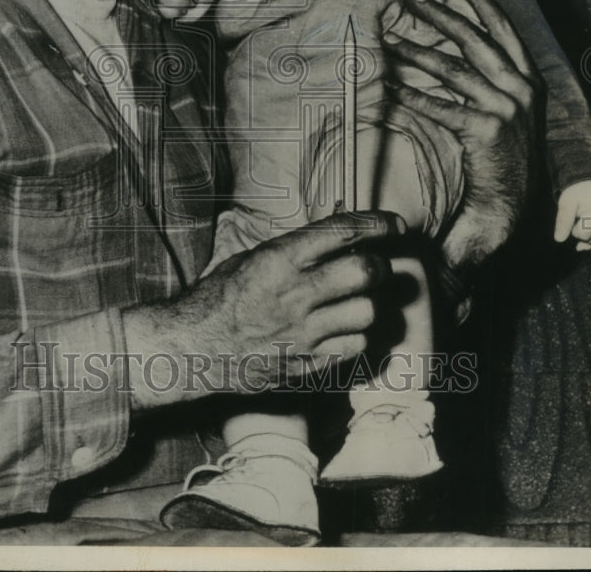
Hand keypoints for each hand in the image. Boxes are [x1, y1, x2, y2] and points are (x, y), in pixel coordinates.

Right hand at [122, 210, 404, 407]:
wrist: (194, 348)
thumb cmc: (219, 298)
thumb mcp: (249, 259)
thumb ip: (291, 250)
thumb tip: (334, 236)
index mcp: (279, 258)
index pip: (343, 232)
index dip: (378, 225)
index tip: (396, 225)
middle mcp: (296, 293)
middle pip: (366, 272)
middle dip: (380, 267)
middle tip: (376, 268)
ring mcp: (304, 332)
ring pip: (368, 312)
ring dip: (369, 304)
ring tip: (356, 302)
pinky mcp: (307, 364)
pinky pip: (355, 347)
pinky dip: (356, 336)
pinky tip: (343, 330)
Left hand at [383, 0, 541, 275]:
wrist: (505, 202)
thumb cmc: (496, 154)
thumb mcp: (503, 110)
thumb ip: (486, 80)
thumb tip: (449, 49)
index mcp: (527, 79)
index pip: (504, 30)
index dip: (482, 3)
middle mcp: (521, 89)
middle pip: (474, 41)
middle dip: (440, 17)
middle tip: (411, 1)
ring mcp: (506, 108)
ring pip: (452, 70)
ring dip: (416, 52)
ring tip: (388, 39)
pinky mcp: (486, 130)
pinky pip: (440, 106)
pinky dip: (411, 94)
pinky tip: (388, 86)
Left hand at [554, 179, 590, 249]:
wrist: (589, 181)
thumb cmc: (576, 191)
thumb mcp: (566, 204)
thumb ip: (563, 222)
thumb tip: (559, 240)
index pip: (582, 236)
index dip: (572, 229)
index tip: (573, 216)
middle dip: (581, 233)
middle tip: (578, 216)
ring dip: (588, 234)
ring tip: (584, 218)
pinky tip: (589, 227)